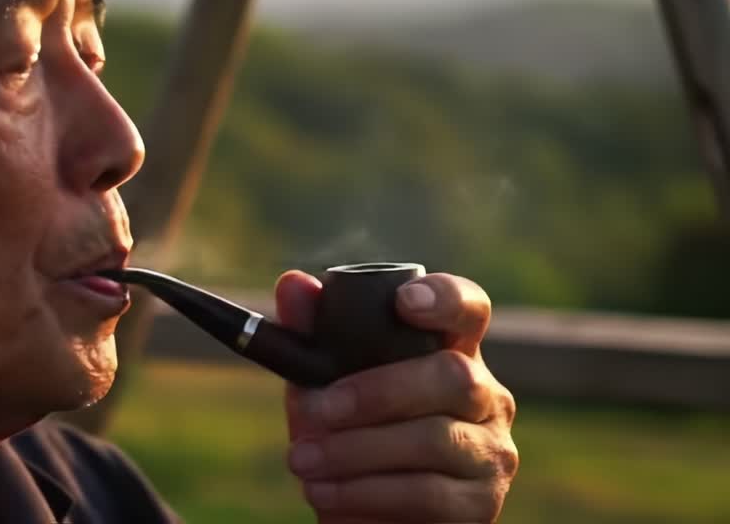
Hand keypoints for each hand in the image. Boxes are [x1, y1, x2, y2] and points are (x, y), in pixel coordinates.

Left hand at [277, 270, 518, 522]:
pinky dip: (366, 492)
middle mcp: (485, 395)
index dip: (446, 298)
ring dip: (356, 450)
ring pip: (434, 439)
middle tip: (314, 409)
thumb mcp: (320, 384)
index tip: (404, 303)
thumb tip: (293, 282)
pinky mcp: (482, 504)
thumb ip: (309, 334)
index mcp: (449, 351)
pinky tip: (324, 492)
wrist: (360, 511)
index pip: (469, 309)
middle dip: (375, 392)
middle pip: (453, 376)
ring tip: (302, 460)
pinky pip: (428, 494)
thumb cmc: (346, 434)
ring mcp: (491, 450)